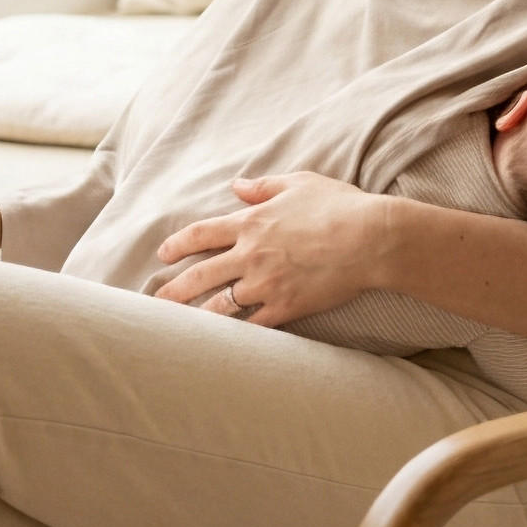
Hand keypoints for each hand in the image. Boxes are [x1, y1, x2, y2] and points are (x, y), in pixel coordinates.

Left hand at [152, 171, 392, 328]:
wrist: (370, 239)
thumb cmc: (339, 206)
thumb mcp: (299, 183)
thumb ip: (264, 186)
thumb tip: (237, 185)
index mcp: (251, 222)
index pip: (201, 234)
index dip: (177, 244)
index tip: (163, 254)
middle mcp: (251, 254)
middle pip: (199, 275)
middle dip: (173, 289)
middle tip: (155, 300)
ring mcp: (266, 284)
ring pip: (219, 305)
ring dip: (197, 316)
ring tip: (180, 327)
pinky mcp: (285, 307)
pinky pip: (252, 326)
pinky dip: (235, 334)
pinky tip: (222, 342)